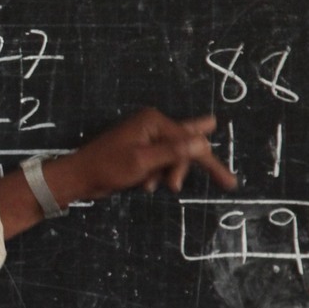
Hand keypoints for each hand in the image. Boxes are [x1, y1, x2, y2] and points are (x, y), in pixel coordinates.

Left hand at [56, 109, 237, 201]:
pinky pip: (161, 163)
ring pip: (174, 157)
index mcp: (154, 122)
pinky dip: (156, 176)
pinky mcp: (141, 151)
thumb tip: (202, 143)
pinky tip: (144, 184)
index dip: (209, 162)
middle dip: (184, 168)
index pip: (190, 141)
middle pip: (186, 145)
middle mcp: (153, 125)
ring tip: (148, 186)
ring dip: (166, 175)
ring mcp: (147, 138)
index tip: (229, 183)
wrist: (79, 178)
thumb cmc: (107, 167)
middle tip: (215, 183)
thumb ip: (173, 153)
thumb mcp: (143, 162)